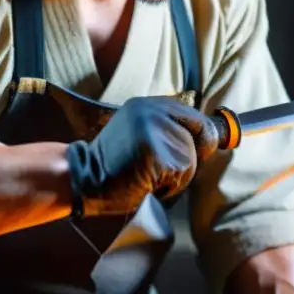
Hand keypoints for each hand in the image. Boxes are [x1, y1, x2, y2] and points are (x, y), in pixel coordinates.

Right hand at [66, 96, 219, 215]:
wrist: (81, 179)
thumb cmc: (113, 164)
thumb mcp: (139, 133)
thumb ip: (168, 130)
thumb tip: (212, 139)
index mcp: (149, 104)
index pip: (195, 116)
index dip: (204, 134)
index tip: (209, 145)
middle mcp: (153, 111)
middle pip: (200, 137)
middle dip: (188, 160)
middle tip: (158, 169)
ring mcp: (156, 132)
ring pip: (191, 160)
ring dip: (177, 178)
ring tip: (148, 177)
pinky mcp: (157, 155)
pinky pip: (181, 176)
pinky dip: (169, 188)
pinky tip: (146, 185)